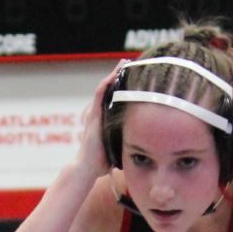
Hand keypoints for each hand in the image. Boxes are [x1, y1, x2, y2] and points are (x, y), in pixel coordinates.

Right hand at [75, 61, 126, 178]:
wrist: (87, 168)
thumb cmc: (102, 162)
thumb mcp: (118, 147)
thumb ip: (127, 142)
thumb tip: (144, 144)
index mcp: (104, 119)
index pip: (114, 98)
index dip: (123, 86)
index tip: (134, 77)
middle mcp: (98, 113)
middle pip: (110, 89)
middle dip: (119, 76)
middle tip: (129, 64)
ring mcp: (94, 114)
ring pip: (105, 88)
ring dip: (114, 75)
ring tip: (123, 63)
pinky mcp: (93, 116)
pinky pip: (99, 95)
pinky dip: (106, 84)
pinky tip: (114, 74)